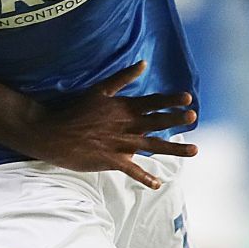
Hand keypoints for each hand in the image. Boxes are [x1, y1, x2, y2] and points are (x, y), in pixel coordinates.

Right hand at [31, 62, 197, 188]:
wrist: (53, 133)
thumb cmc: (74, 110)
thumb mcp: (99, 90)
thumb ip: (122, 78)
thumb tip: (143, 63)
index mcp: (123, 107)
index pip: (152, 102)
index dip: (170, 100)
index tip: (188, 98)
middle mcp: (125, 125)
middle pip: (156, 122)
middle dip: (176, 120)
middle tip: (193, 117)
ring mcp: (119, 143)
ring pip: (152, 146)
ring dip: (174, 149)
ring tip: (195, 150)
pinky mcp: (110, 160)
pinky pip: (132, 170)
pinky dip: (144, 177)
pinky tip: (158, 184)